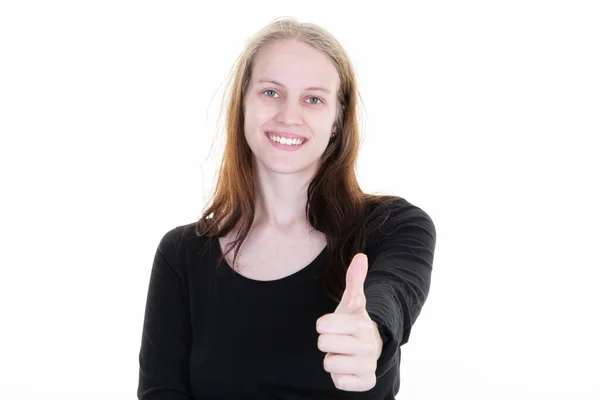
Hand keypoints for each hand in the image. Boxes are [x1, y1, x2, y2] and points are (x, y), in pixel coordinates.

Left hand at [316, 253, 382, 391]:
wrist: (371, 347)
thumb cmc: (354, 323)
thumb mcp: (352, 302)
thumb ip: (354, 279)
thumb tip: (361, 255)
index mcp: (361, 324)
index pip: (322, 325)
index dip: (324, 324)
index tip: (334, 325)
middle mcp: (367, 346)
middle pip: (323, 344)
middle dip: (327, 342)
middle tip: (339, 340)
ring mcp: (368, 365)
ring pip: (329, 364)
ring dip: (333, 359)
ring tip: (344, 353)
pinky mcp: (365, 382)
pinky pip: (339, 382)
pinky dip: (340, 377)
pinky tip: (349, 367)